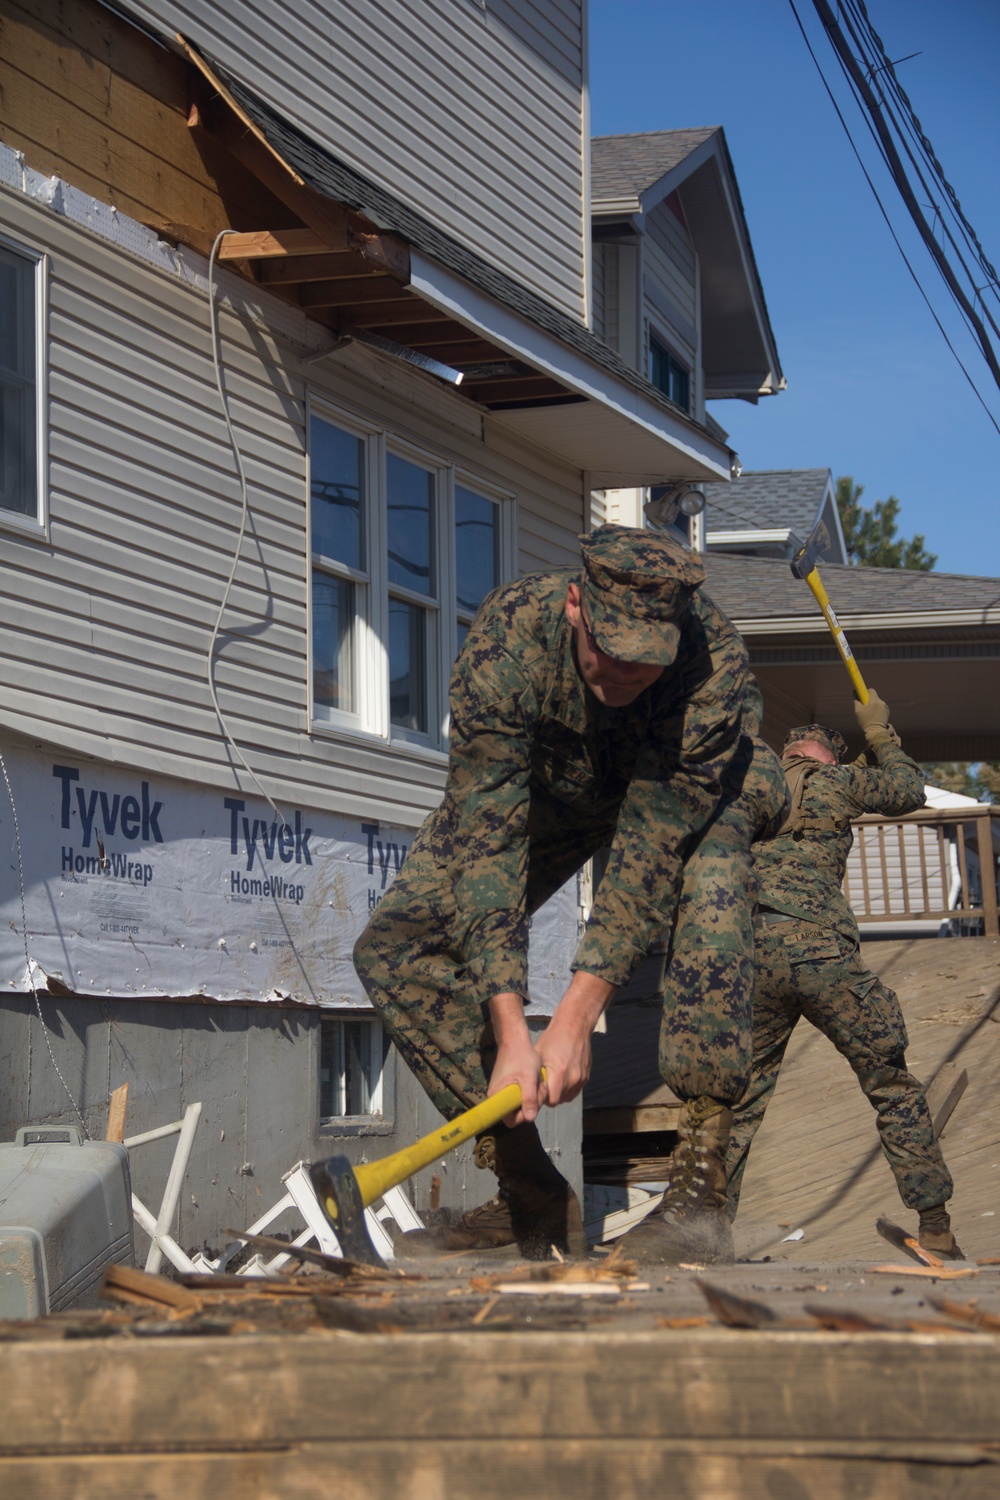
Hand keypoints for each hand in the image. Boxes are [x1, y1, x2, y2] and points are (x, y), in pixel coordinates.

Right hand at [487, 993, 544, 1124]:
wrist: (515, 1039)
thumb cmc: (521, 1057)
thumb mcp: (528, 1078)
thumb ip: (529, 1098)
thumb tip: (530, 1119)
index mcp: (497, 1097)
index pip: (510, 1120)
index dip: (523, 1115)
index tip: (533, 1102)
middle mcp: (496, 1097)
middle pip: (516, 1112)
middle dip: (532, 1104)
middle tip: (540, 1088)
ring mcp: (502, 1091)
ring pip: (521, 1103)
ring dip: (533, 1096)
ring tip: (539, 1082)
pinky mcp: (508, 1086)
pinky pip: (520, 1096)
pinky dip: (530, 1091)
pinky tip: (535, 1081)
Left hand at [536, 971, 615, 1106]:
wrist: (575, 1025)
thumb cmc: (553, 1038)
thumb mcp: (538, 1054)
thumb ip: (536, 1075)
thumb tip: (529, 1090)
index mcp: (559, 1072)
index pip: (551, 1100)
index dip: (543, 1099)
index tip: (538, 1092)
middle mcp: (573, 1077)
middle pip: (559, 1100)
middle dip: (550, 1096)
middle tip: (543, 1086)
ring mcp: (581, 1078)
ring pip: (567, 1096)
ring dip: (560, 1093)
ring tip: (553, 1081)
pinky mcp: (586, 1076)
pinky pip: (575, 1090)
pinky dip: (568, 1088)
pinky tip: (561, 1078)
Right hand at [854, 689, 889, 734]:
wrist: (876, 731)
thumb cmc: (865, 721)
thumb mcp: (858, 711)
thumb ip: (856, 700)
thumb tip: (855, 692)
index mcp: (874, 701)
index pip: (871, 690)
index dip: (866, 692)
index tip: (863, 696)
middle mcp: (881, 702)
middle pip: (874, 697)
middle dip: (869, 700)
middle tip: (865, 707)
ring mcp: (885, 707)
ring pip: (878, 702)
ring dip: (874, 705)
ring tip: (870, 714)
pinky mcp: (887, 712)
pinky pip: (881, 707)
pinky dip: (878, 710)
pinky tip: (875, 716)